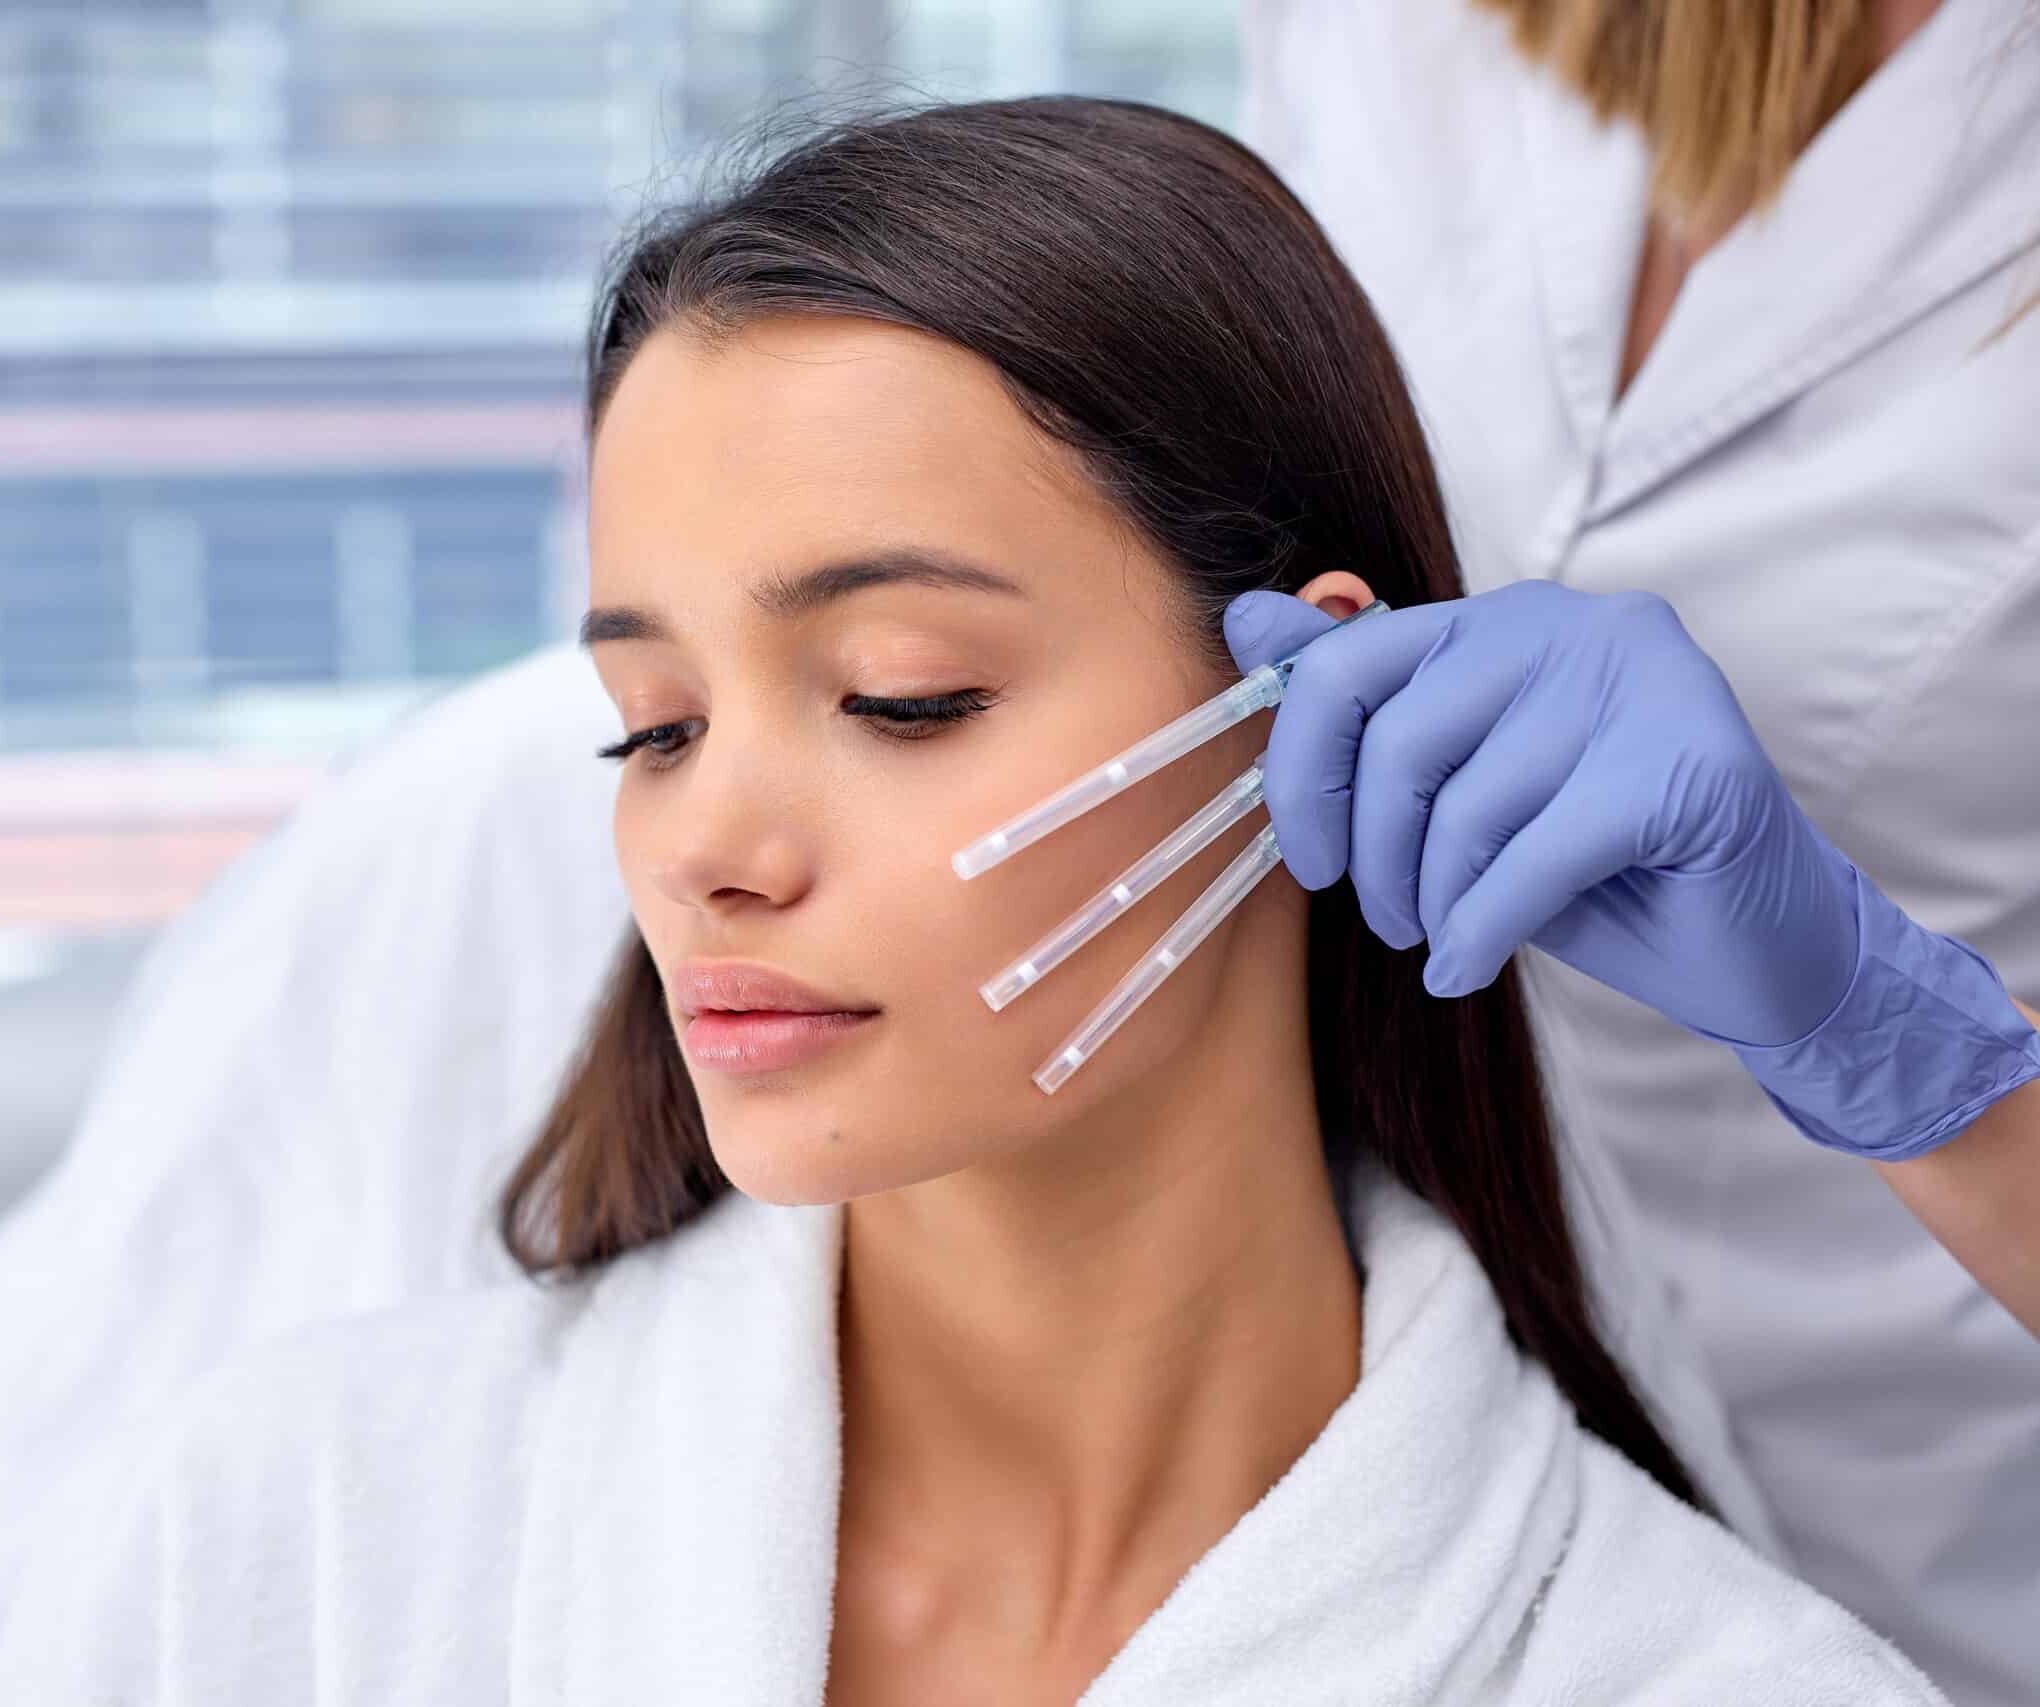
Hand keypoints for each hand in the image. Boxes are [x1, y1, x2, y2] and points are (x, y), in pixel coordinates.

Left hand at [1225, 579, 1858, 1045]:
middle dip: (1374, 856)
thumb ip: (1362, 703)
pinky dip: (1481, 933)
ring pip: (1467, 809)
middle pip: (1402, 740)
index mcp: (1510, 620)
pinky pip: (1531, 861)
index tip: (1311, 857)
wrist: (1758, 947)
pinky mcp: (1690, 766)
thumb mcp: (1458, 786)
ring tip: (1444, 940)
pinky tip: (1467, 970)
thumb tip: (1244, 621)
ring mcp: (1646, 685)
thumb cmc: (1597, 869)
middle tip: (1388, 921)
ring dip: (1434, 903)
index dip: (1303, 768)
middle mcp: (1581, 626)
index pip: (1352, 660)